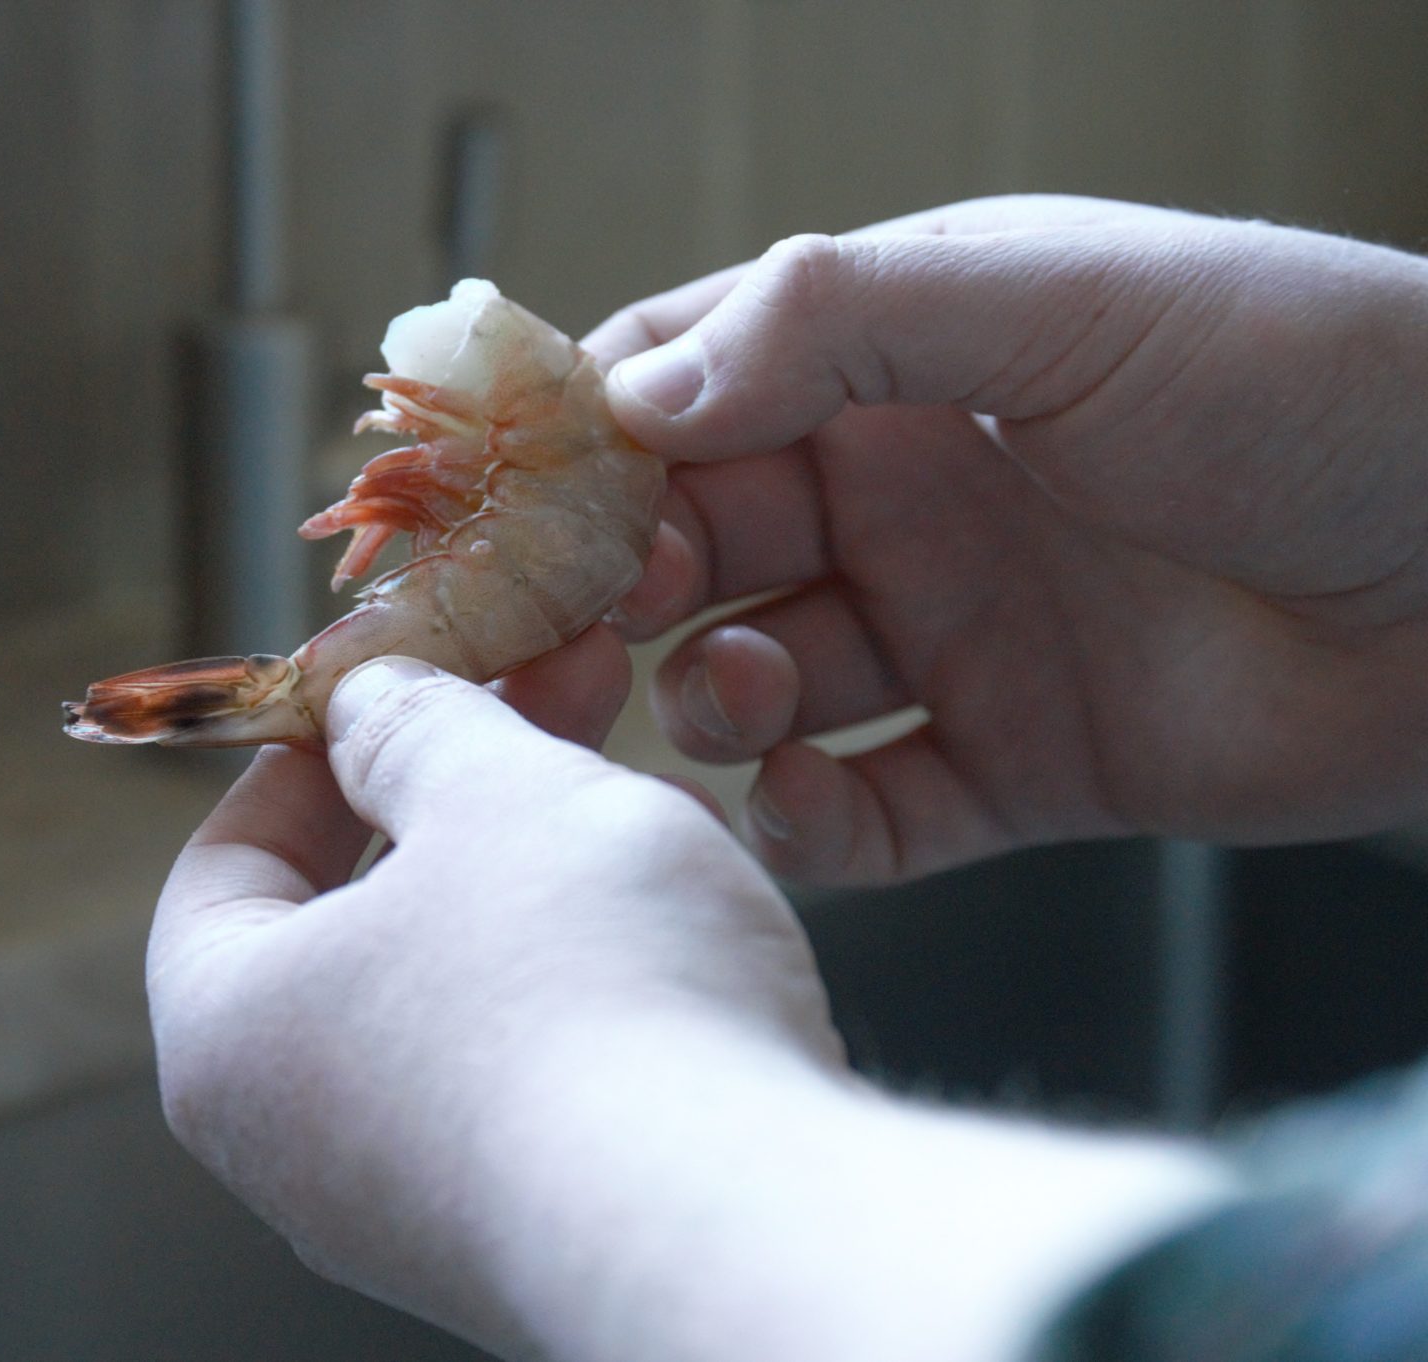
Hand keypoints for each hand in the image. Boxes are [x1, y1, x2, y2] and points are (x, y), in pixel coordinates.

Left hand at [150, 628, 1230, 1361]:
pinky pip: (538, 1076)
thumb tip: (369, 708)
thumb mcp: (491, 793)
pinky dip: (592, 978)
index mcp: (230, 1030)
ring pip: (461, 992)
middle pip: (355, 920)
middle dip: (464, 791)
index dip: (318, 747)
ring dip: (544, 874)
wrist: (738, 1230)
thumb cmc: (580, 989)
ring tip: (653, 789)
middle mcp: (297, 1145)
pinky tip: (686, 912)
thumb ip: (414, 727)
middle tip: (562, 689)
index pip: (228, 858)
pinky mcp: (531, 1239)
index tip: (404, 681)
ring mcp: (412, 1207)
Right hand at [586, 195, 1427, 883]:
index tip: (498, 504)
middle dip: (615, 589)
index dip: (578, 444)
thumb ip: (833, 321)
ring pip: (760, 681)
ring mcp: (958, 636)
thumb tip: (635, 398)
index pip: (679, 387)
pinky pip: (872, 813)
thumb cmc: (1303, 380)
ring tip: (745, 696)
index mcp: (894, 360)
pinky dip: (814, 824)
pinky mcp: (1018, 764)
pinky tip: (805, 802)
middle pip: (690, 546)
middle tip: (578, 632)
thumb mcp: (1055, 295)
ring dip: (716, 698)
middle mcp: (906, 496)